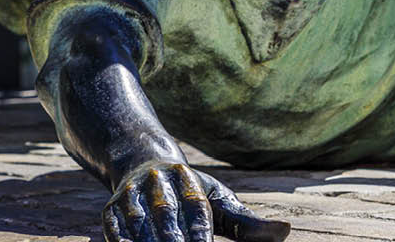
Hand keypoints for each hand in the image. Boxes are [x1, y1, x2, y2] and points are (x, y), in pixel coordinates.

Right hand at [103, 161, 290, 241]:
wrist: (140, 161)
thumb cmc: (191, 192)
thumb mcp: (219, 201)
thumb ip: (247, 223)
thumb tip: (285, 232)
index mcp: (188, 180)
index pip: (198, 213)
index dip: (200, 236)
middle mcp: (158, 185)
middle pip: (167, 222)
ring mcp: (131, 198)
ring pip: (140, 229)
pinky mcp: (110, 213)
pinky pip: (115, 234)